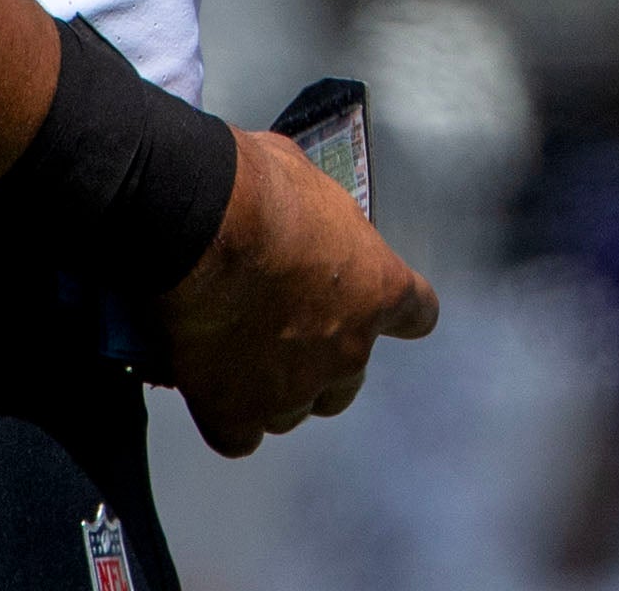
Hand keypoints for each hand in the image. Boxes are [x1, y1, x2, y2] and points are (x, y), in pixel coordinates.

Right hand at [158, 127, 437, 455]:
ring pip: (292, 413)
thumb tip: (300, 220)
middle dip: (318, 365)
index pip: (417, 315)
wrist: (202, 227)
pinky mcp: (238, 414)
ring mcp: (293, 390)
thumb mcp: (307, 181)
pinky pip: (240, 438)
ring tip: (232, 359)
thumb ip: (319, 220)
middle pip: (347, 383)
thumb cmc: (256, 188)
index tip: (376, 310)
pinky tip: (209, 394)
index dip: (394, 314)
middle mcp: (348, 350)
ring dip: (270, 394)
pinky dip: (227, 419)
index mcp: (378, 288)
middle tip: (277, 332)